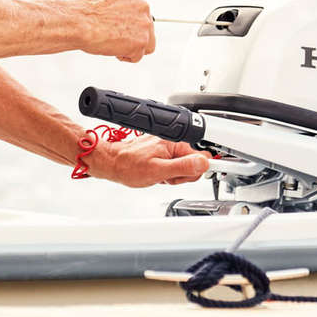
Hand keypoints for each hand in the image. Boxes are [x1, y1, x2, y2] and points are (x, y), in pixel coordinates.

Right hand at [76, 0, 155, 61]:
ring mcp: (144, 24)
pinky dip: (124, 56)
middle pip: (145, 24)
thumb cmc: (82, 9)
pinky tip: (110, 49)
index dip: (125, 19)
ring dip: (131, 45)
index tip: (113, 24)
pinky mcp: (141, 41)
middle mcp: (143, 5)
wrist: (78, 22)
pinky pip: (137, 55)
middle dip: (130, 32)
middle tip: (112, 35)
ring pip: (146, 41)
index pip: (138, 8)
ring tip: (113, 44)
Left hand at [84, 133, 209, 187]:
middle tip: (167, 176)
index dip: (195, 170)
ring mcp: (168, 145)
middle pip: (194, 162)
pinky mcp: (162, 150)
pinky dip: (167, 171)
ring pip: (183, 165)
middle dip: (182, 174)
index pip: (203, 157)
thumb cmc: (130, 166)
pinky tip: (158, 172)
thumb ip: (183, 167)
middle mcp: (173, 141)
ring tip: (159, 174)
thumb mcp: (159, 171)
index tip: (188, 175)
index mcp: (176, 143)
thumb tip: (203, 163)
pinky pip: (174, 164)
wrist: (113, 163)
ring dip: (173, 174)